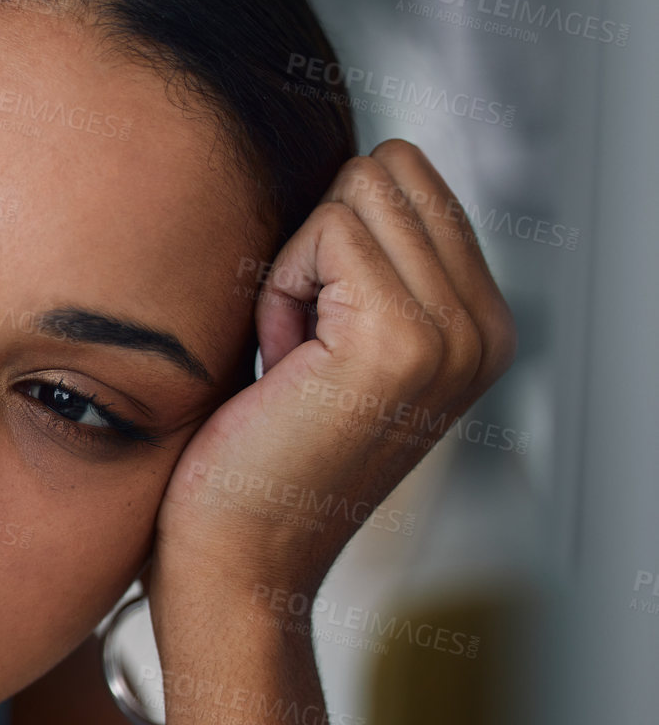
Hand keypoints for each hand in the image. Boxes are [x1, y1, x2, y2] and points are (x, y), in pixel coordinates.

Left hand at [144, 139, 517, 646]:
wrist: (236, 559)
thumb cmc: (252, 453)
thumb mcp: (330, 343)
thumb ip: (366, 264)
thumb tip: (356, 165)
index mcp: (480, 325)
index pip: (408, 179)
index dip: (328, 241)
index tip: (310, 337)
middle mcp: (487, 329)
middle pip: (385, 172)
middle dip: (314, 246)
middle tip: (295, 347)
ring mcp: (455, 334)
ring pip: (355, 192)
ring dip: (295, 270)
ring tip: (291, 361)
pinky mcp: (403, 339)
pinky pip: (325, 229)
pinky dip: (279, 289)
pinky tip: (281, 367)